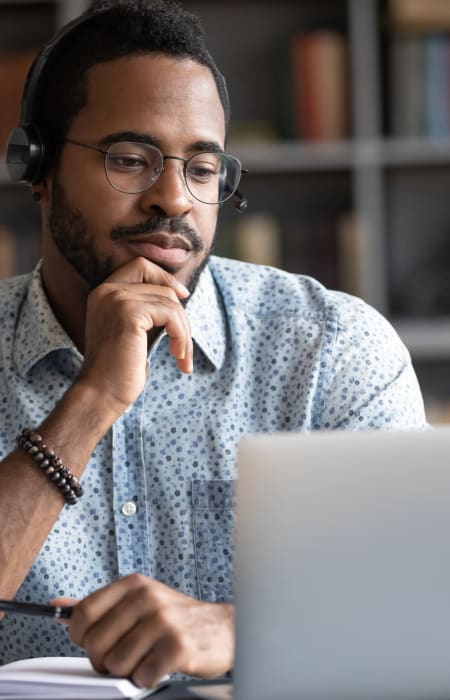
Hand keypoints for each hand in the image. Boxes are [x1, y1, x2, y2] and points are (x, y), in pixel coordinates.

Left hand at [53, 574, 233, 687]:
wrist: (224, 629)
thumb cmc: (176, 618)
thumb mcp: (137, 602)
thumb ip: (98, 606)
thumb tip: (59, 606)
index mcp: (133, 585)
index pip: (83, 614)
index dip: (81, 637)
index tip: (95, 642)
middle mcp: (147, 598)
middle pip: (95, 644)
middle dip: (104, 660)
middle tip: (124, 657)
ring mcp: (163, 621)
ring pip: (116, 664)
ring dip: (129, 671)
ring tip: (147, 658)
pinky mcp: (178, 646)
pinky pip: (142, 676)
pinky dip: (148, 678)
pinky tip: (161, 665)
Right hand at [77, 257, 192, 413]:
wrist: (101, 394)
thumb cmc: (120, 370)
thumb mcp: (135, 331)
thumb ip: (149, 309)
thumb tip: (180, 293)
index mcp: (104, 293)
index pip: (140, 266)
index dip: (165, 278)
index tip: (183, 296)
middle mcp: (107, 291)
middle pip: (161, 286)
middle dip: (179, 314)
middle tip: (183, 343)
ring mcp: (117, 299)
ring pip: (170, 302)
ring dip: (184, 332)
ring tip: (181, 356)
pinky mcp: (129, 313)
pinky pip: (171, 314)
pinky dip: (181, 336)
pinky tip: (178, 357)